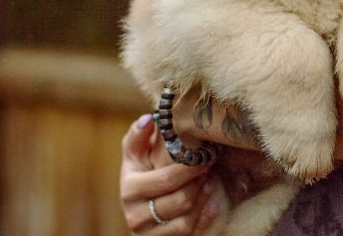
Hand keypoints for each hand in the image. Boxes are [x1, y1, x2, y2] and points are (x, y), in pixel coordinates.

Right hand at [120, 114, 219, 234]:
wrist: (137, 205)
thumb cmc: (140, 172)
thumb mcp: (134, 154)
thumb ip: (138, 136)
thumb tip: (148, 119)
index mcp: (130, 189)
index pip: (167, 179)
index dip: (191, 168)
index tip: (207, 154)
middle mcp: (135, 215)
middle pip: (180, 200)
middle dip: (198, 181)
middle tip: (210, 165)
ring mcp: (147, 233)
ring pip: (185, 219)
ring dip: (203, 198)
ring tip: (210, 180)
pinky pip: (188, 233)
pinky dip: (203, 217)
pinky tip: (212, 202)